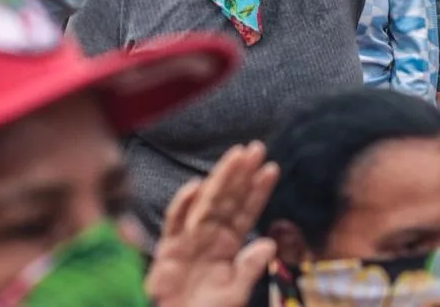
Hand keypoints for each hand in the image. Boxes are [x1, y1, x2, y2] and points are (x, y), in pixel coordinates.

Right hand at [146, 143, 279, 306]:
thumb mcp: (234, 295)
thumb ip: (249, 269)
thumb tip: (269, 243)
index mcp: (228, 247)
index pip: (247, 212)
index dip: (258, 191)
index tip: (272, 168)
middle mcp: (210, 238)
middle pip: (228, 200)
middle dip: (241, 174)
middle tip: (256, 148)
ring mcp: (189, 241)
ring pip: (206, 203)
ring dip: (220, 178)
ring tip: (236, 156)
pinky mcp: (167, 252)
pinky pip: (175, 224)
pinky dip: (182, 205)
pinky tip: (196, 186)